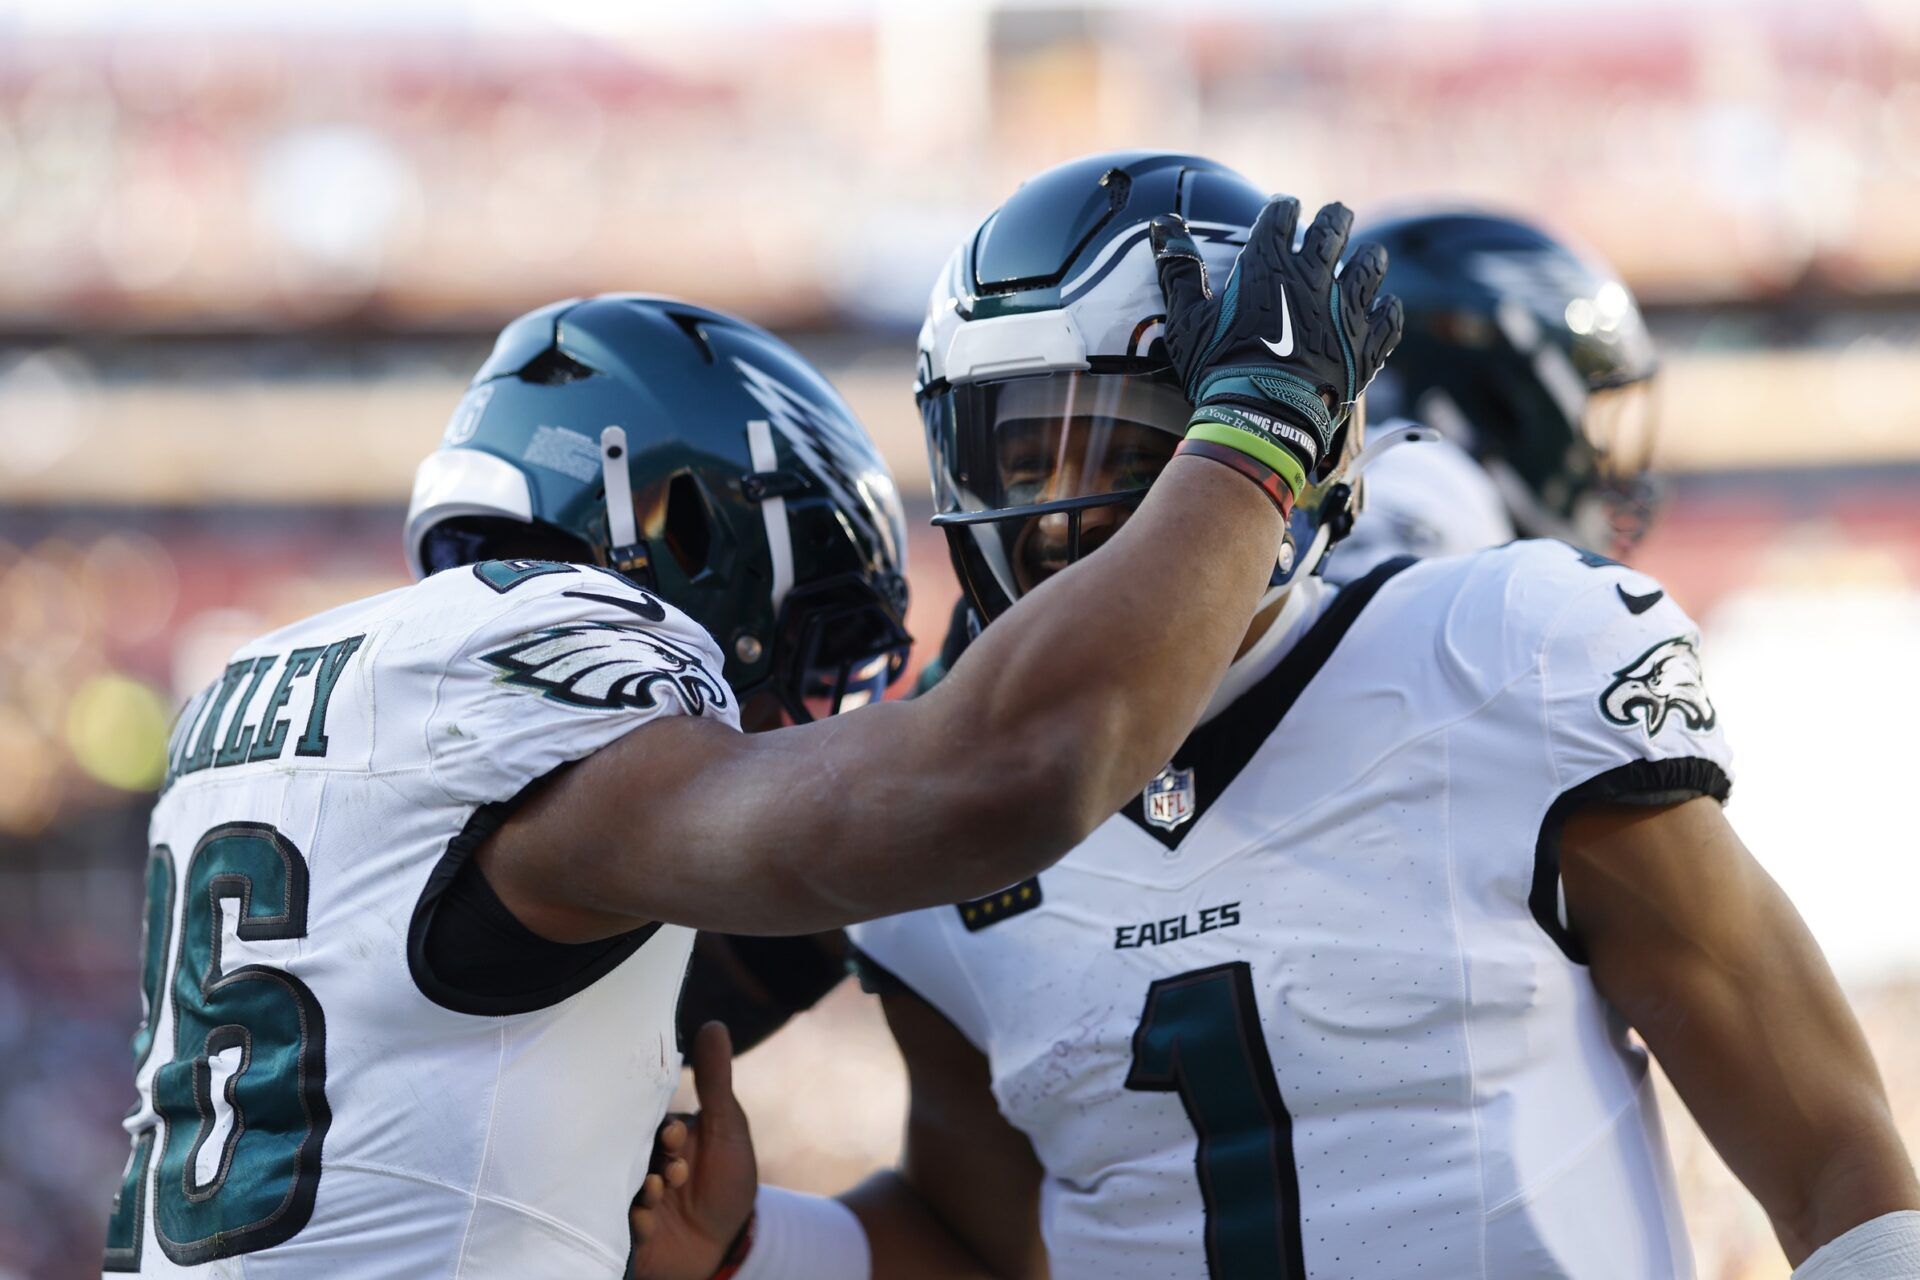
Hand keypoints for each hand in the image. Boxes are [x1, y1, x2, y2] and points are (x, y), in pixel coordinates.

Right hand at [629, 1023, 759, 1279]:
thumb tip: (714, 1025)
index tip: (677, 1133)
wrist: (727, 1243)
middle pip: (629, 1154)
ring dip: (642, 1189)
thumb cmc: (727, 1180)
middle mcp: (638, 1164)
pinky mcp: (626, 1235)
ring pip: (621, 1189)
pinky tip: (648, 1220)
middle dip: (650, 1158)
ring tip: (658, 1188)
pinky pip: (620, 1227)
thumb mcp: (727, 1128)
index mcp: (658, 1135)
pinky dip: (635, 1222)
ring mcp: (630, 1199)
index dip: (664, 1129)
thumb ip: (716, 1081)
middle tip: (669, 1166)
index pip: (648, 1122)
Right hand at [1152, 197, 1401, 492]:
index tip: (1283, 209)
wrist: (1262, 420)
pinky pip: (1389, 316)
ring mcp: (1346, 309)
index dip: (1282, 209)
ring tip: (1366, 256)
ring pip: (1370, 264)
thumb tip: (1163, 224)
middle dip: (1334, 217)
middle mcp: (1314, 276)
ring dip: (1367, 257)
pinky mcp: (1368, 343)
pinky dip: (1386, 309)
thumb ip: (1179, 269)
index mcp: (1268, 264)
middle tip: (1335, 216)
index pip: (1280, 216)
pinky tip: (1383, 307)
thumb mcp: (1187, 320)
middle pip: (1334, 228)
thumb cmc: (1219, 369)